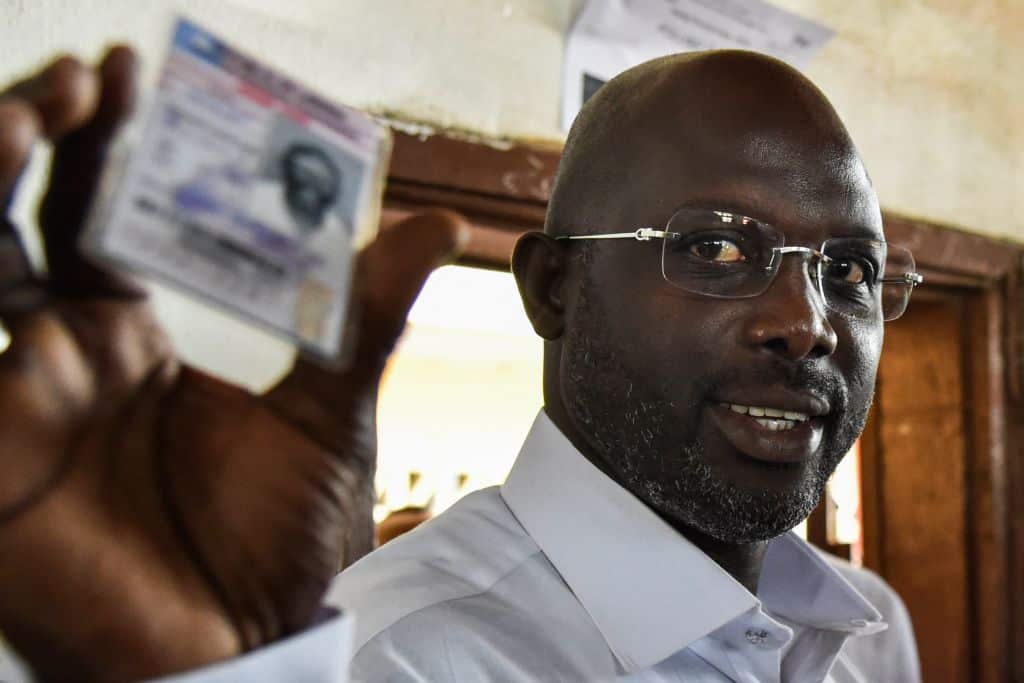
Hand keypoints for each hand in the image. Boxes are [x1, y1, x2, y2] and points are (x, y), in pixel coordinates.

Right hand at [0, 48, 467, 681]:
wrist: (248, 648)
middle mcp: (64, 357)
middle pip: (16, 215)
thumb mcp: (333, 408)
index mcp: (132, 341)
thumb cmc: (278, 545)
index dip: (99, 142)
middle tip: (83, 81)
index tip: (129, 74)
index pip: (94, 214)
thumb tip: (438, 226)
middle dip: (32, 134)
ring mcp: (20, 398)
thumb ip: (368, 314)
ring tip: (32, 113)